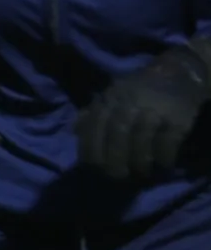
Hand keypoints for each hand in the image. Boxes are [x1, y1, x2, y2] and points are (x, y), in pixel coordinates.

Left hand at [78, 44, 210, 179]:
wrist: (176, 73)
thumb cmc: (137, 91)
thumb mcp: (110, 95)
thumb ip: (92, 113)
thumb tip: (74, 130)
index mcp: (109, 100)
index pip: (94, 127)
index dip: (90, 149)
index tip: (91, 167)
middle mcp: (128, 104)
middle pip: (117, 134)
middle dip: (113, 159)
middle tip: (116, 176)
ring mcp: (153, 110)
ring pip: (141, 138)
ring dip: (138, 160)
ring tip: (139, 172)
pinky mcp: (176, 117)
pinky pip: (167, 140)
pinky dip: (163, 155)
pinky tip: (162, 163)